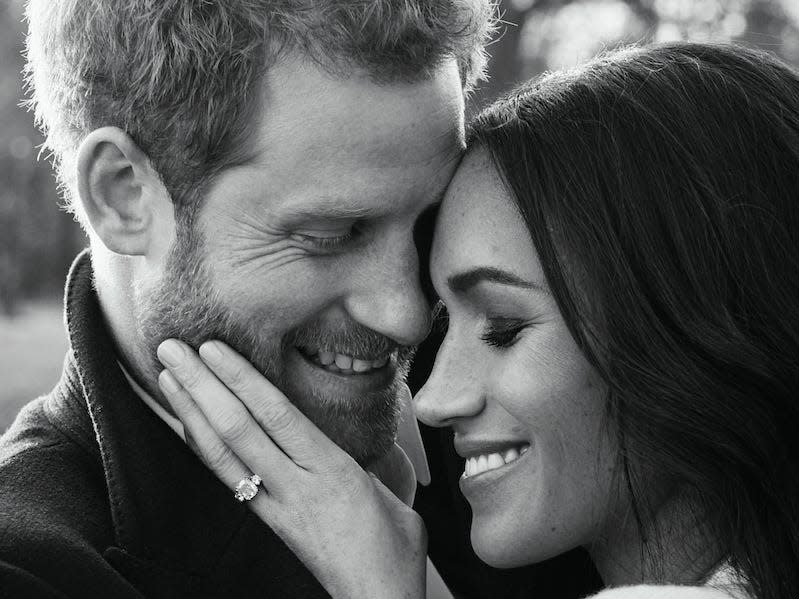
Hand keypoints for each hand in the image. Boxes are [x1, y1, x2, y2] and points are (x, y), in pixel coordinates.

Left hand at [156, 339, 427, 598]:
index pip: (277, 416)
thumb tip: (362, 436)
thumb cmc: (394, 552)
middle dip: (202, 386)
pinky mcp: (269, 523)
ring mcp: (277, 506)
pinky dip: (204, 448)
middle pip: (238, 429)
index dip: (242, 380)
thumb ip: (373, 461)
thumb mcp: (395, 495)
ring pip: (224, 454)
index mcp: (333, 471)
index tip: (214, 349)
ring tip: (167, 377)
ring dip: (191, 413)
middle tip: (172, 349)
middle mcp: (297, 485)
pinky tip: (189, 425)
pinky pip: (229, 479)